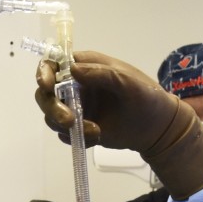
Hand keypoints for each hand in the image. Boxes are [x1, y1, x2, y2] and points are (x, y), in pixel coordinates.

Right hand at [35, 51, 202, 199]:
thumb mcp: (128, 81)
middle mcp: (76, 86)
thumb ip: (102, 74)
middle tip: (69, 121)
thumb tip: (72, 69)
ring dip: (67, 126)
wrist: (158, 128)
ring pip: (52, 116)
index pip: (53, 64)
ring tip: (95, 132)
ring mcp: (77, 108)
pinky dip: (76, 138)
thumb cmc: (147, 97)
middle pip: (45, 94)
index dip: (44, 73)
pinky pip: (65, 134)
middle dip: (52, 108)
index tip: (47, 85)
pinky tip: (97, 137)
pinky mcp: (80, 127)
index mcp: (86, 66)